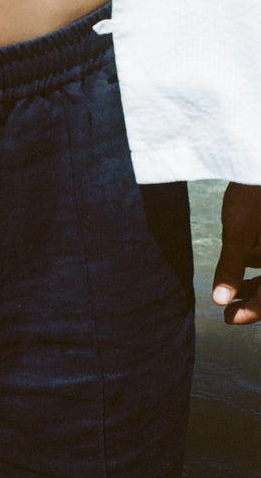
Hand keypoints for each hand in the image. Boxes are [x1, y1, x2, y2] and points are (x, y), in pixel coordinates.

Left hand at [212, 183, 260, 323]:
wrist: (255, 158)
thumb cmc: (253, 193)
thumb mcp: (238, 231)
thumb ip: (230, 266)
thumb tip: (220, 300)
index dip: (254, 311)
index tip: (230, 319)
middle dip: (254, 302)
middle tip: (228, 316)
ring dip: (254, 285)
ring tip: (228, 295)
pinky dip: (257, 264)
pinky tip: (240, 266)